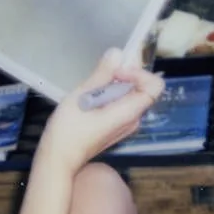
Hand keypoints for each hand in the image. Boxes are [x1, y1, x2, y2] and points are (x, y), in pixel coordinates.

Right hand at [37, 48, 163, 174]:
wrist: (59, 159)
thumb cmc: (68, 130)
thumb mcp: (82, 96)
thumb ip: (102, 74)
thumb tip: (117, 54)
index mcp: (129, 112)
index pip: (154, 86)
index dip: (140, 73)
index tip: (117, 72)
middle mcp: (133, 119)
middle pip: (142, 89)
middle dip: (125, 77)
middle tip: (100, 77)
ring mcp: (126, 125)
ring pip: (130, 96)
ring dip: (115, 86)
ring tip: (92, 89)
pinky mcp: (116, 127)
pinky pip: (122, 105)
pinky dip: (110, 96)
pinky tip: (91, 99)